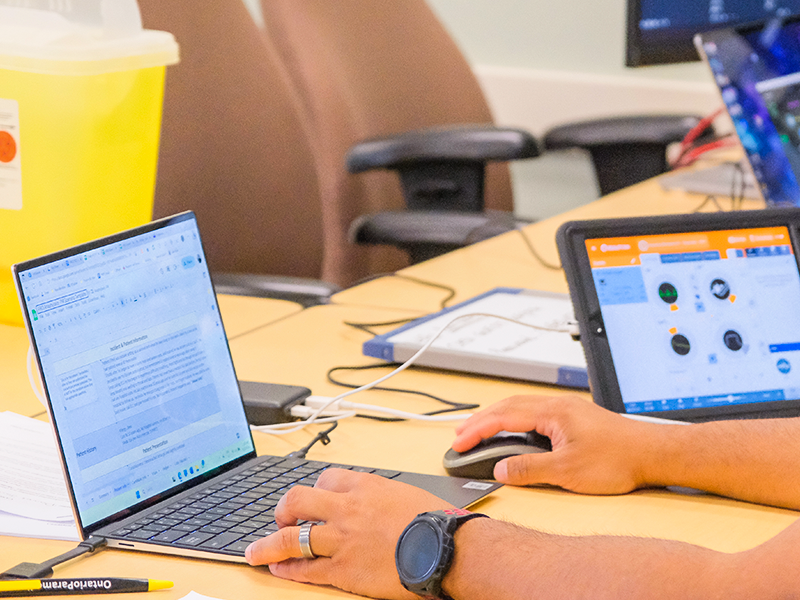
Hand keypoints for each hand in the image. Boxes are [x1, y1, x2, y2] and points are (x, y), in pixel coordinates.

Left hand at [245, 468, 453, 598]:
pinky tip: (278, 569)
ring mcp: (341, 540)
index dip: (316, 489)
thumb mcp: (406, 493)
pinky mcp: (343, 570)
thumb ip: (382, 495)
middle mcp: (347, 509)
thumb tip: (377, 501)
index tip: (313, 498)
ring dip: (269, 545)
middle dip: (283, 509)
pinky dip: (288, 569)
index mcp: (365, 486)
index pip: (326, 478)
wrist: (446, 548)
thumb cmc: (435, 520)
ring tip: (254, 552)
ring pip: (293, 538)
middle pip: (298, 500)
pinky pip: (306, 569)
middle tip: (280, 518)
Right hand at [452, 395, 658, 493]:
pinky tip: (512, 433)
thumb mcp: (568, 471)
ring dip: (496, 419)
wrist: (653, 453)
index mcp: (552, 412)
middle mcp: (557, 405)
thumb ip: (530, 469)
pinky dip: (514, 421)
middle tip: (460, 436)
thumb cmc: (619, 459)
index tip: (459, 443)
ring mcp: (566, 410)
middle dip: (480, 421)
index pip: (503, 416)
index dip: (477, 430)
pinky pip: (534, 413)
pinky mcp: (574, 418)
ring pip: (520, 407)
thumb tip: (501, 468)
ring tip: (478, 433)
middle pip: (508, 406)